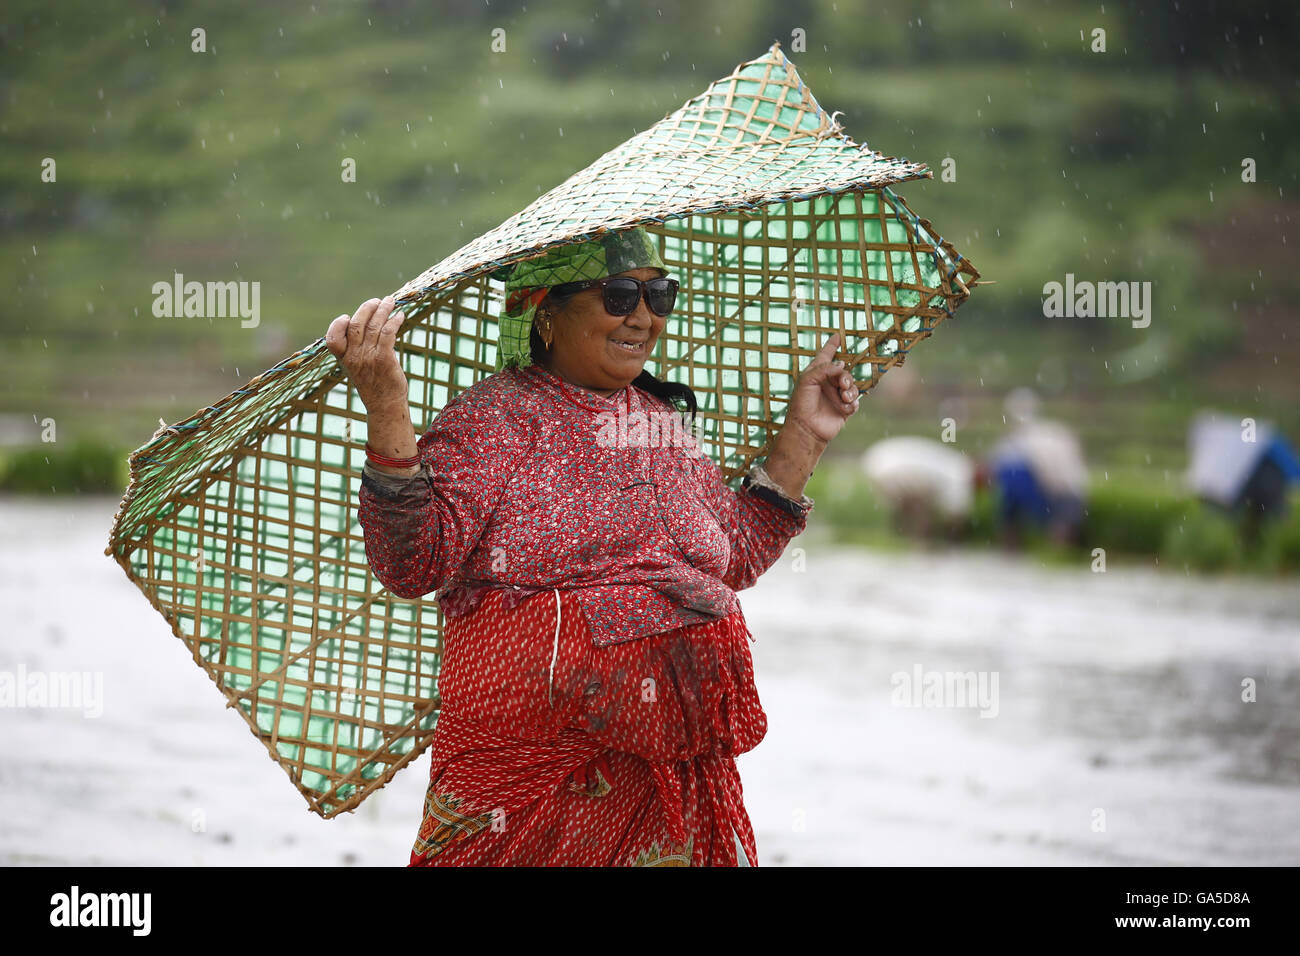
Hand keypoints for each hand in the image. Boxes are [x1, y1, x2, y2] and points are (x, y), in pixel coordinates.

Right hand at [325, 295, 409, 411]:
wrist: (385, 405)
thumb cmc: (373, 384)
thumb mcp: (357, 368)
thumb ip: (357, 349)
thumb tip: (368, 324)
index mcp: (344, 359)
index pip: (333, 339)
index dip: (337, 325)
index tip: (346, 317)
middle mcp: (353, 357)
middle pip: (355, 325)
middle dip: (367, 308)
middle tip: (377, 301)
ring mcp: (368, 357)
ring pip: (374, 325)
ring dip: (383, 310)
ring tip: (391, 301)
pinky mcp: (384, 358)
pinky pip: (388, 332)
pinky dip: (395, 321)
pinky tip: (400, 316)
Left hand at [784, 332, 860, 445]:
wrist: (806, 428)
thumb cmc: (802, 403)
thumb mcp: (808, 380)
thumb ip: (824, 368)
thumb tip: (841, 364)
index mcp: (817, 375)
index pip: (825, 356)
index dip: (831, 346)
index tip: (837, 336)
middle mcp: (828, 384)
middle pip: (845, 373)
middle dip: (846, 377)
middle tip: (842, 385)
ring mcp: (836, 397)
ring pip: (853, 387)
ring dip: (850, 391)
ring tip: (844, 398)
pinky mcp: (844, 409)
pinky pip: (855, 402)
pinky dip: (851, 404)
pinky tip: (844, 408)